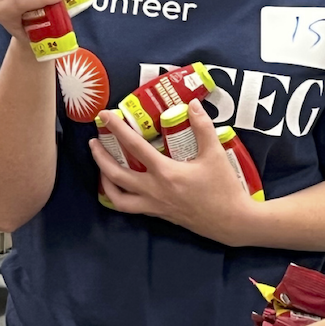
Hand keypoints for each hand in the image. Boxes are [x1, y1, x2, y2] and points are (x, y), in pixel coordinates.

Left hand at [90, 99, 253, 240]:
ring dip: (105, 181)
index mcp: (165, 173)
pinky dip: (119, 197)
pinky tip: (121, 188)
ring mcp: (154, 205)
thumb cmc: (223, 188)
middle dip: (100, 157)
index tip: (104, 117)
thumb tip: (192, 104)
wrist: (230, 221)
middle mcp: (153, 190)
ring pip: (117, 197)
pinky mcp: (158, 214)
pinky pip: (130, 207)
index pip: (134, 147)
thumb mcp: (215, 154)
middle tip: (94, 142)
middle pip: (116, 174)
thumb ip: (203, 127)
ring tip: (102, 168)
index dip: (117, 129)